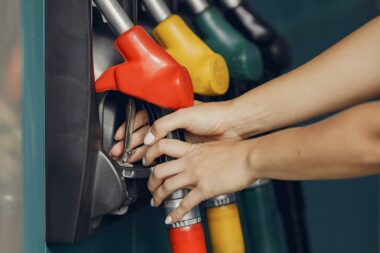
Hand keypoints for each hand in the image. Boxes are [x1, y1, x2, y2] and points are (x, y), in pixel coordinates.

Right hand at [110, 101, 241, 161]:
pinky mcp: (186, 148)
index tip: (121, 137)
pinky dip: (156, 158)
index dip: (131, 128)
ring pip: (155, 144)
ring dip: (141, 151)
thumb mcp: (185, 114)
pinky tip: (148, 163)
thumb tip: (149, 138)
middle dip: (132, 142)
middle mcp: (173, 123)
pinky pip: (166, 153)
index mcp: (170, 110)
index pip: (144, 118)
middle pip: (147, 133)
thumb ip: (164, 125)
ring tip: (130, 159)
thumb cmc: (213, 114)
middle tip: (120, 152)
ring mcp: (179, 136)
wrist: (232, 126)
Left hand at [144, 139, 254, 223]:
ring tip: (155, 202)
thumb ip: (201, 153)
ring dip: (157, 197)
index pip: (163, 146)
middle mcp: (189, 162)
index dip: (150, 153)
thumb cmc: (237, 151)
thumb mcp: (213, 147)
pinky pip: (185, 204)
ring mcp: (195, 175)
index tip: (147, 161)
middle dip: (151, 181)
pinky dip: (175, 214)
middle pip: (159, 170)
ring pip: (167, 186)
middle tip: (150, 187)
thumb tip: (198, 158)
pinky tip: (171, 218)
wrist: (249, 157)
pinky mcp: (204, 189)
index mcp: (191, 150)